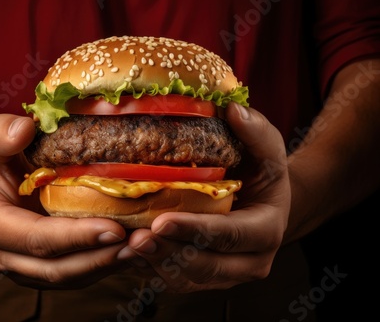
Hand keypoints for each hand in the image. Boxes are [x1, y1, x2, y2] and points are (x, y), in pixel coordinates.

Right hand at [0, 114, 127, 288]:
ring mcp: (24, 268)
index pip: (37, 239)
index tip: (115, 228)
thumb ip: (2, 134)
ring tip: (144, 247)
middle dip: (102, 258)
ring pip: (71, 277)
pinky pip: (76, 275)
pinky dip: (105, 265)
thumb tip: (25, 129)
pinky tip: (132, 250)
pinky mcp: (42, 269)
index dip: (76, 237)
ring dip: (109, 265)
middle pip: (58, 268)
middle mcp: (5, 256)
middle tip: (141, 243)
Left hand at [117, 103, 289, 291]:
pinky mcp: (204, 278)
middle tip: (136, 238)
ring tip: (125, 245)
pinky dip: (150, 270)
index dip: (196, 230)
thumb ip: (256, 132)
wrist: (261, 203)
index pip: (231, 235)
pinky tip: (126, 253)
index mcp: (266, 231)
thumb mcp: (267, 150)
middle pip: (207, 266)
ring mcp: (226, 274)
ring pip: (188, 279)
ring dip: (155, 264)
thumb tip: (233, 109)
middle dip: (169, 253)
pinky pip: (175, 281)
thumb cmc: (261, 173)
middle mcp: (250, 261)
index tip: (161, 220)